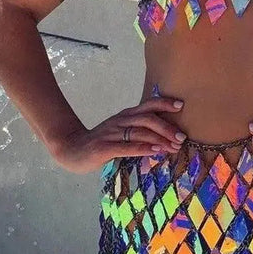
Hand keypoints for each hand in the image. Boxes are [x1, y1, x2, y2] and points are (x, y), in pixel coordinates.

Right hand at [51, 96, 186, 173]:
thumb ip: (140, 132)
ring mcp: (112, 133)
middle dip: (167, 127)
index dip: (164, 103)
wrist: (71, 149)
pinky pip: (127, 146)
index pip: (148, 105)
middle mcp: (120, 121)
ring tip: (174, 146)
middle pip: (147, 118)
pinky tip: (155, 150)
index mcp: (126, 116)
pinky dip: (143, 147)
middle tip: (181, 137)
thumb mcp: (122, 133)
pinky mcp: (104, 147)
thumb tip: (167, 138)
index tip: (181, 105)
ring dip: (159, 138)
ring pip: (140, 132)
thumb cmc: (102, 142)